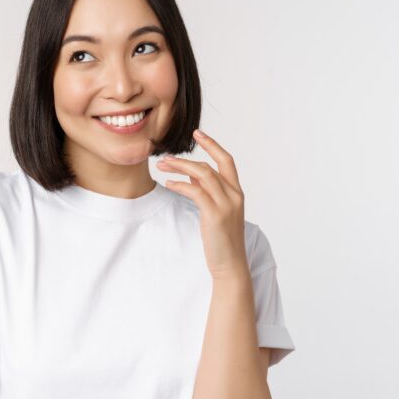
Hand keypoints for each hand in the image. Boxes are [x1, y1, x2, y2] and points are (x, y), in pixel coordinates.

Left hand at [156, 129, 248, 280]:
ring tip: (162, 167)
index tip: (198, 133)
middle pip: (211, 165)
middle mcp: (234, 195)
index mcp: (236, 192)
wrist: (230, 264)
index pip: (227, 161)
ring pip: (203, 175)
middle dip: (187, 158)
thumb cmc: (222, 239)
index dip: (213, 145)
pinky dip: (180, 185)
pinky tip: (169, 184)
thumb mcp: (216, 211)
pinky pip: (195, 192)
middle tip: (165, 156)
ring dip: (180, 168)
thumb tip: (191, 175)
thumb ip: (206, 191)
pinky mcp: (215, 215)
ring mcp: (226, 204)